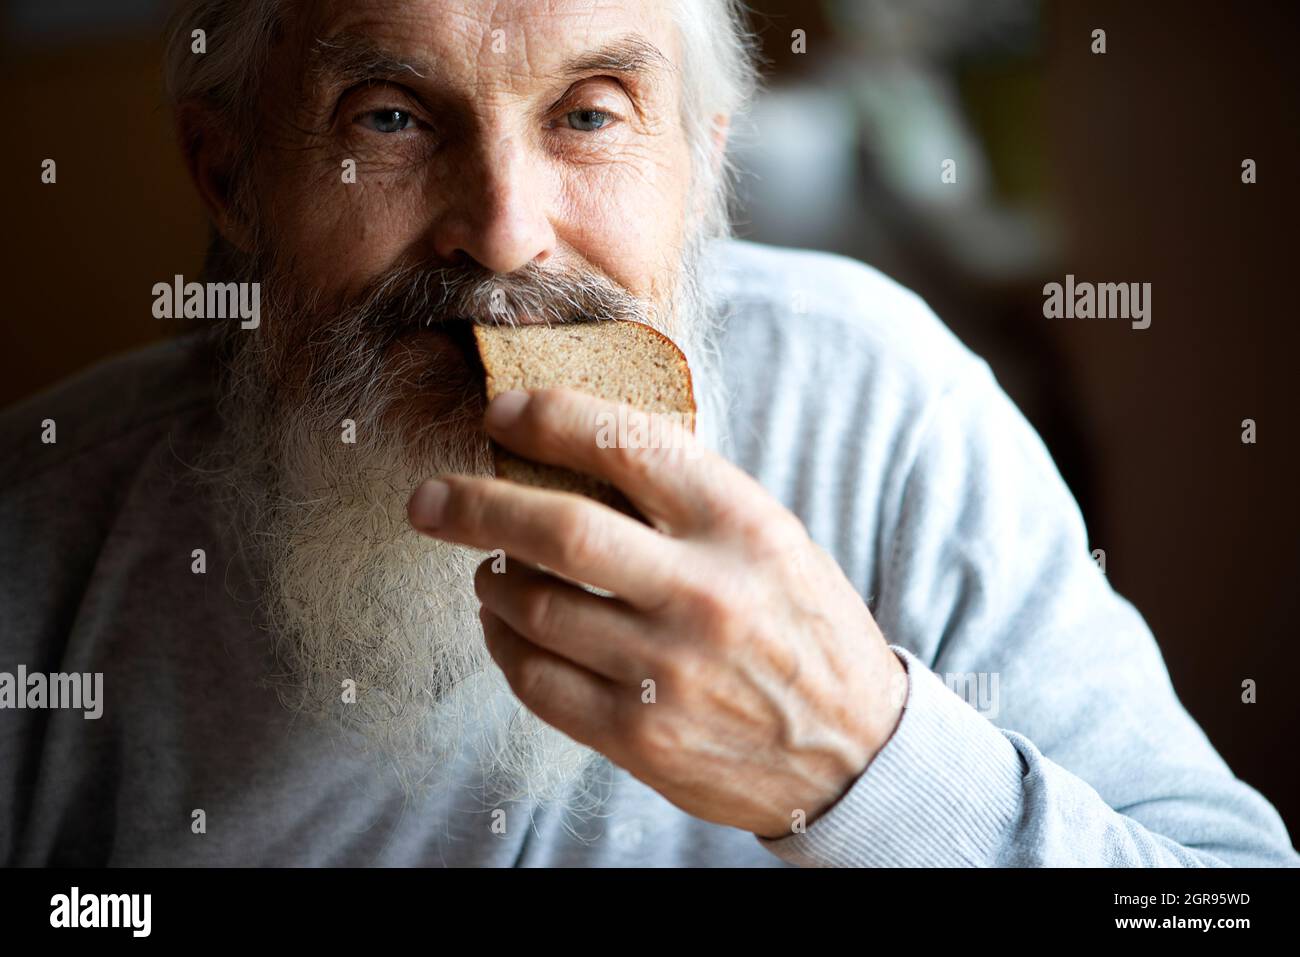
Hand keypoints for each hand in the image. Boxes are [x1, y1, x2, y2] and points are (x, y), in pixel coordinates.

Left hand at [407, 387, 905, 838]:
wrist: (853, 748)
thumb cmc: (801, 625)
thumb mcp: (769, 540)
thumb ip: (683, 500)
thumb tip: (569, 454)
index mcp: (740, 524)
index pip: (627, 444)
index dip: (549, 418)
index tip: (500, 413)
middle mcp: (703, 591)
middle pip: (557, 529)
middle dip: (474, 506)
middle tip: (428, 499)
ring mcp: (669, 668)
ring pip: (533, 606)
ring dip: (490, 580)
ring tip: (488, 570)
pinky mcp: (641, 734)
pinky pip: (536, 679)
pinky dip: (504, 644)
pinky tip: (507, 626)